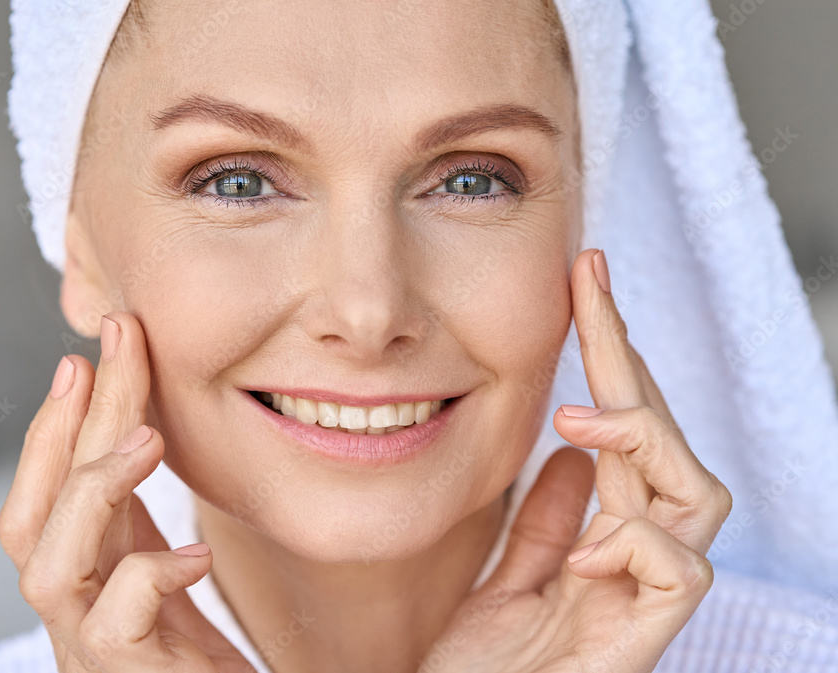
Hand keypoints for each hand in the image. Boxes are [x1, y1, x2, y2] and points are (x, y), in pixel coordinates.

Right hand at [0, 312, 255, 671]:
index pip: (50, 489)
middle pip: (38, 511)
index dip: (62, 421)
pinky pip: (114, 625)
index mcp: (81, 575)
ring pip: (46, 566)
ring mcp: (89, 649)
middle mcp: (70, 608)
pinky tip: (195, 553)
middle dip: (69, 423)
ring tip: (146, 439)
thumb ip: (135, 520)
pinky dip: (150, 575)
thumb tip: (130, 431)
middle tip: (106, 352)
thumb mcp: (163, 570)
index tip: (91, 354)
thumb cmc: (192, 658)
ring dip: (91, 490)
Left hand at [420, 248, 731, 671]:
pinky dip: (636, 541)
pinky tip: (584, 547)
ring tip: (583, 418)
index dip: (613, 351)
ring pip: (698, 494)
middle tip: (591, 287)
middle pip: (664, 443)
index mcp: (601, 537)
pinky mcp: (641, 642)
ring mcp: (642, 599)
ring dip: (645, 440)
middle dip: (630, 359)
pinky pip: (679, 574)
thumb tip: (573, 455)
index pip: (620, 428)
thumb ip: (544, 523)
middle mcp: (632, 559)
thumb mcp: (503, 581)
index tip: (586, 276)